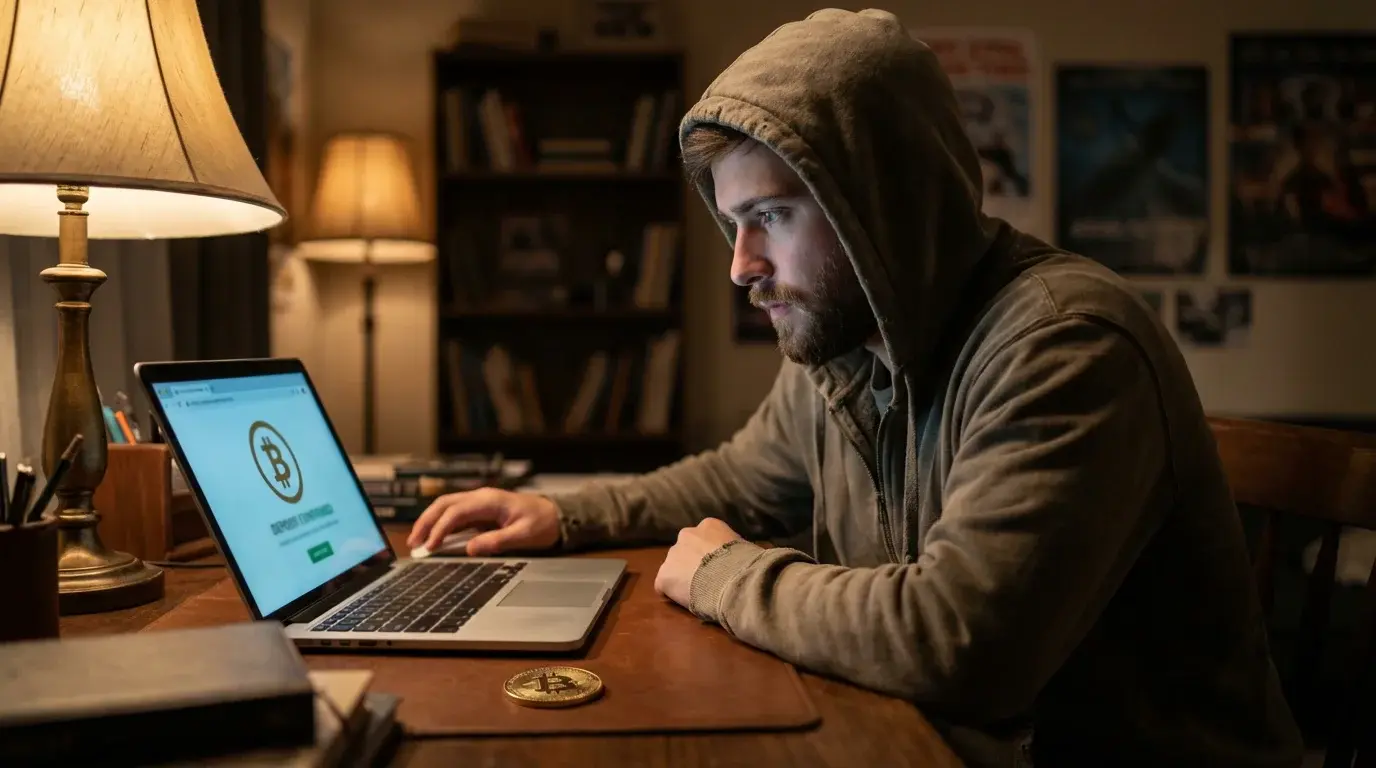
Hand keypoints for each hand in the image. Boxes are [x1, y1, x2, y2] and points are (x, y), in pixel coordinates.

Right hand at [407, 488, 560, 556]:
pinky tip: (434, 540)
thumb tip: (470, 549)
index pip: (456, 512)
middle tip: (413, 544)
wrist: (555, 514)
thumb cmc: (542, 523)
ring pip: (446, 508)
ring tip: (418, 542)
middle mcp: (480, 497)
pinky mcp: (480, 511)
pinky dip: (441, 526)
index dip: (440, 529)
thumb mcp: (523, 535)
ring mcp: (479, 502)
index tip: (430, 547)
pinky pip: (455, 515)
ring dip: (430, 523)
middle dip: (426, 523)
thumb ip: (497, 541)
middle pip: (444, 505)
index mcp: (489, 500)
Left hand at [654, 518, 743, 608]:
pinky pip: (664, 586)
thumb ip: (733, 549)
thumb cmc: (745, 563)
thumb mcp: (745, 547)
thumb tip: (738, 557)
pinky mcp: (663, 575)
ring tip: (697, 592)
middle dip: (692, 563)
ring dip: (682, 577)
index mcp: (709, 525)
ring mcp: (672, 555)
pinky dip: (672, 594)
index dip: (711, 555)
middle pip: (685, 550)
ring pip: (673, 567)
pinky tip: (686, 601)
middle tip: (707, 579)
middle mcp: (686, 535)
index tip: (719, 566)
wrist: (732, 579)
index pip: (704, 539)